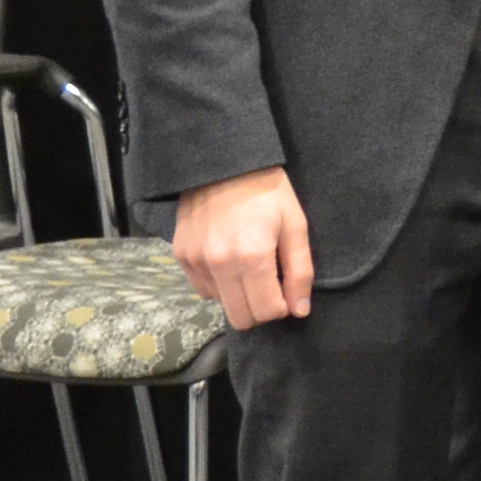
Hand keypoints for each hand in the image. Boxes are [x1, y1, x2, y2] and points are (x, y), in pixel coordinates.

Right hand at [175, 166, 315, 329]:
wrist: (224, 162)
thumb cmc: (267, 192)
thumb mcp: (295, 226)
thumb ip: (299, 272)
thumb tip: (299, 311)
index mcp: (252, 257)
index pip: (266, 312)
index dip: (281, 307)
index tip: (285, 289)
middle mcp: (219, 264)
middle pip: (240, 318)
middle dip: (260, 308)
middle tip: (269, 283)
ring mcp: (195, 260)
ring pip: (220, 304)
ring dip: (237, 294)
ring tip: (247, 264)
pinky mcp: (180, 255)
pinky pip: (201, 289)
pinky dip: (218, 284)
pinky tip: (228, 259)